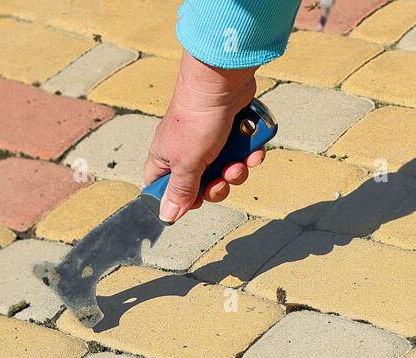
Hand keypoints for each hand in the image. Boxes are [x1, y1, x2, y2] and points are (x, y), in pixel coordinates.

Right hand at [143, 52, 265, 222]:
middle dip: (217, 187)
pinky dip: (249, 155)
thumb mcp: (187, 163)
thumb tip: (166, 216)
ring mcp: (210, 140)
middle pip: (200, 185)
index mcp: (167, 157)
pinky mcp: (231, 131)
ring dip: (236, 172)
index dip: (179, 199)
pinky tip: (253, 149)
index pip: (162, 187)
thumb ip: (180, 191)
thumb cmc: (197, 120)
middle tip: (222, 179)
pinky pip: (242, 154)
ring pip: (225, 171)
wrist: (222, 83)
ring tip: (240, 161)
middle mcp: (186, 149)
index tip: (194, 201)